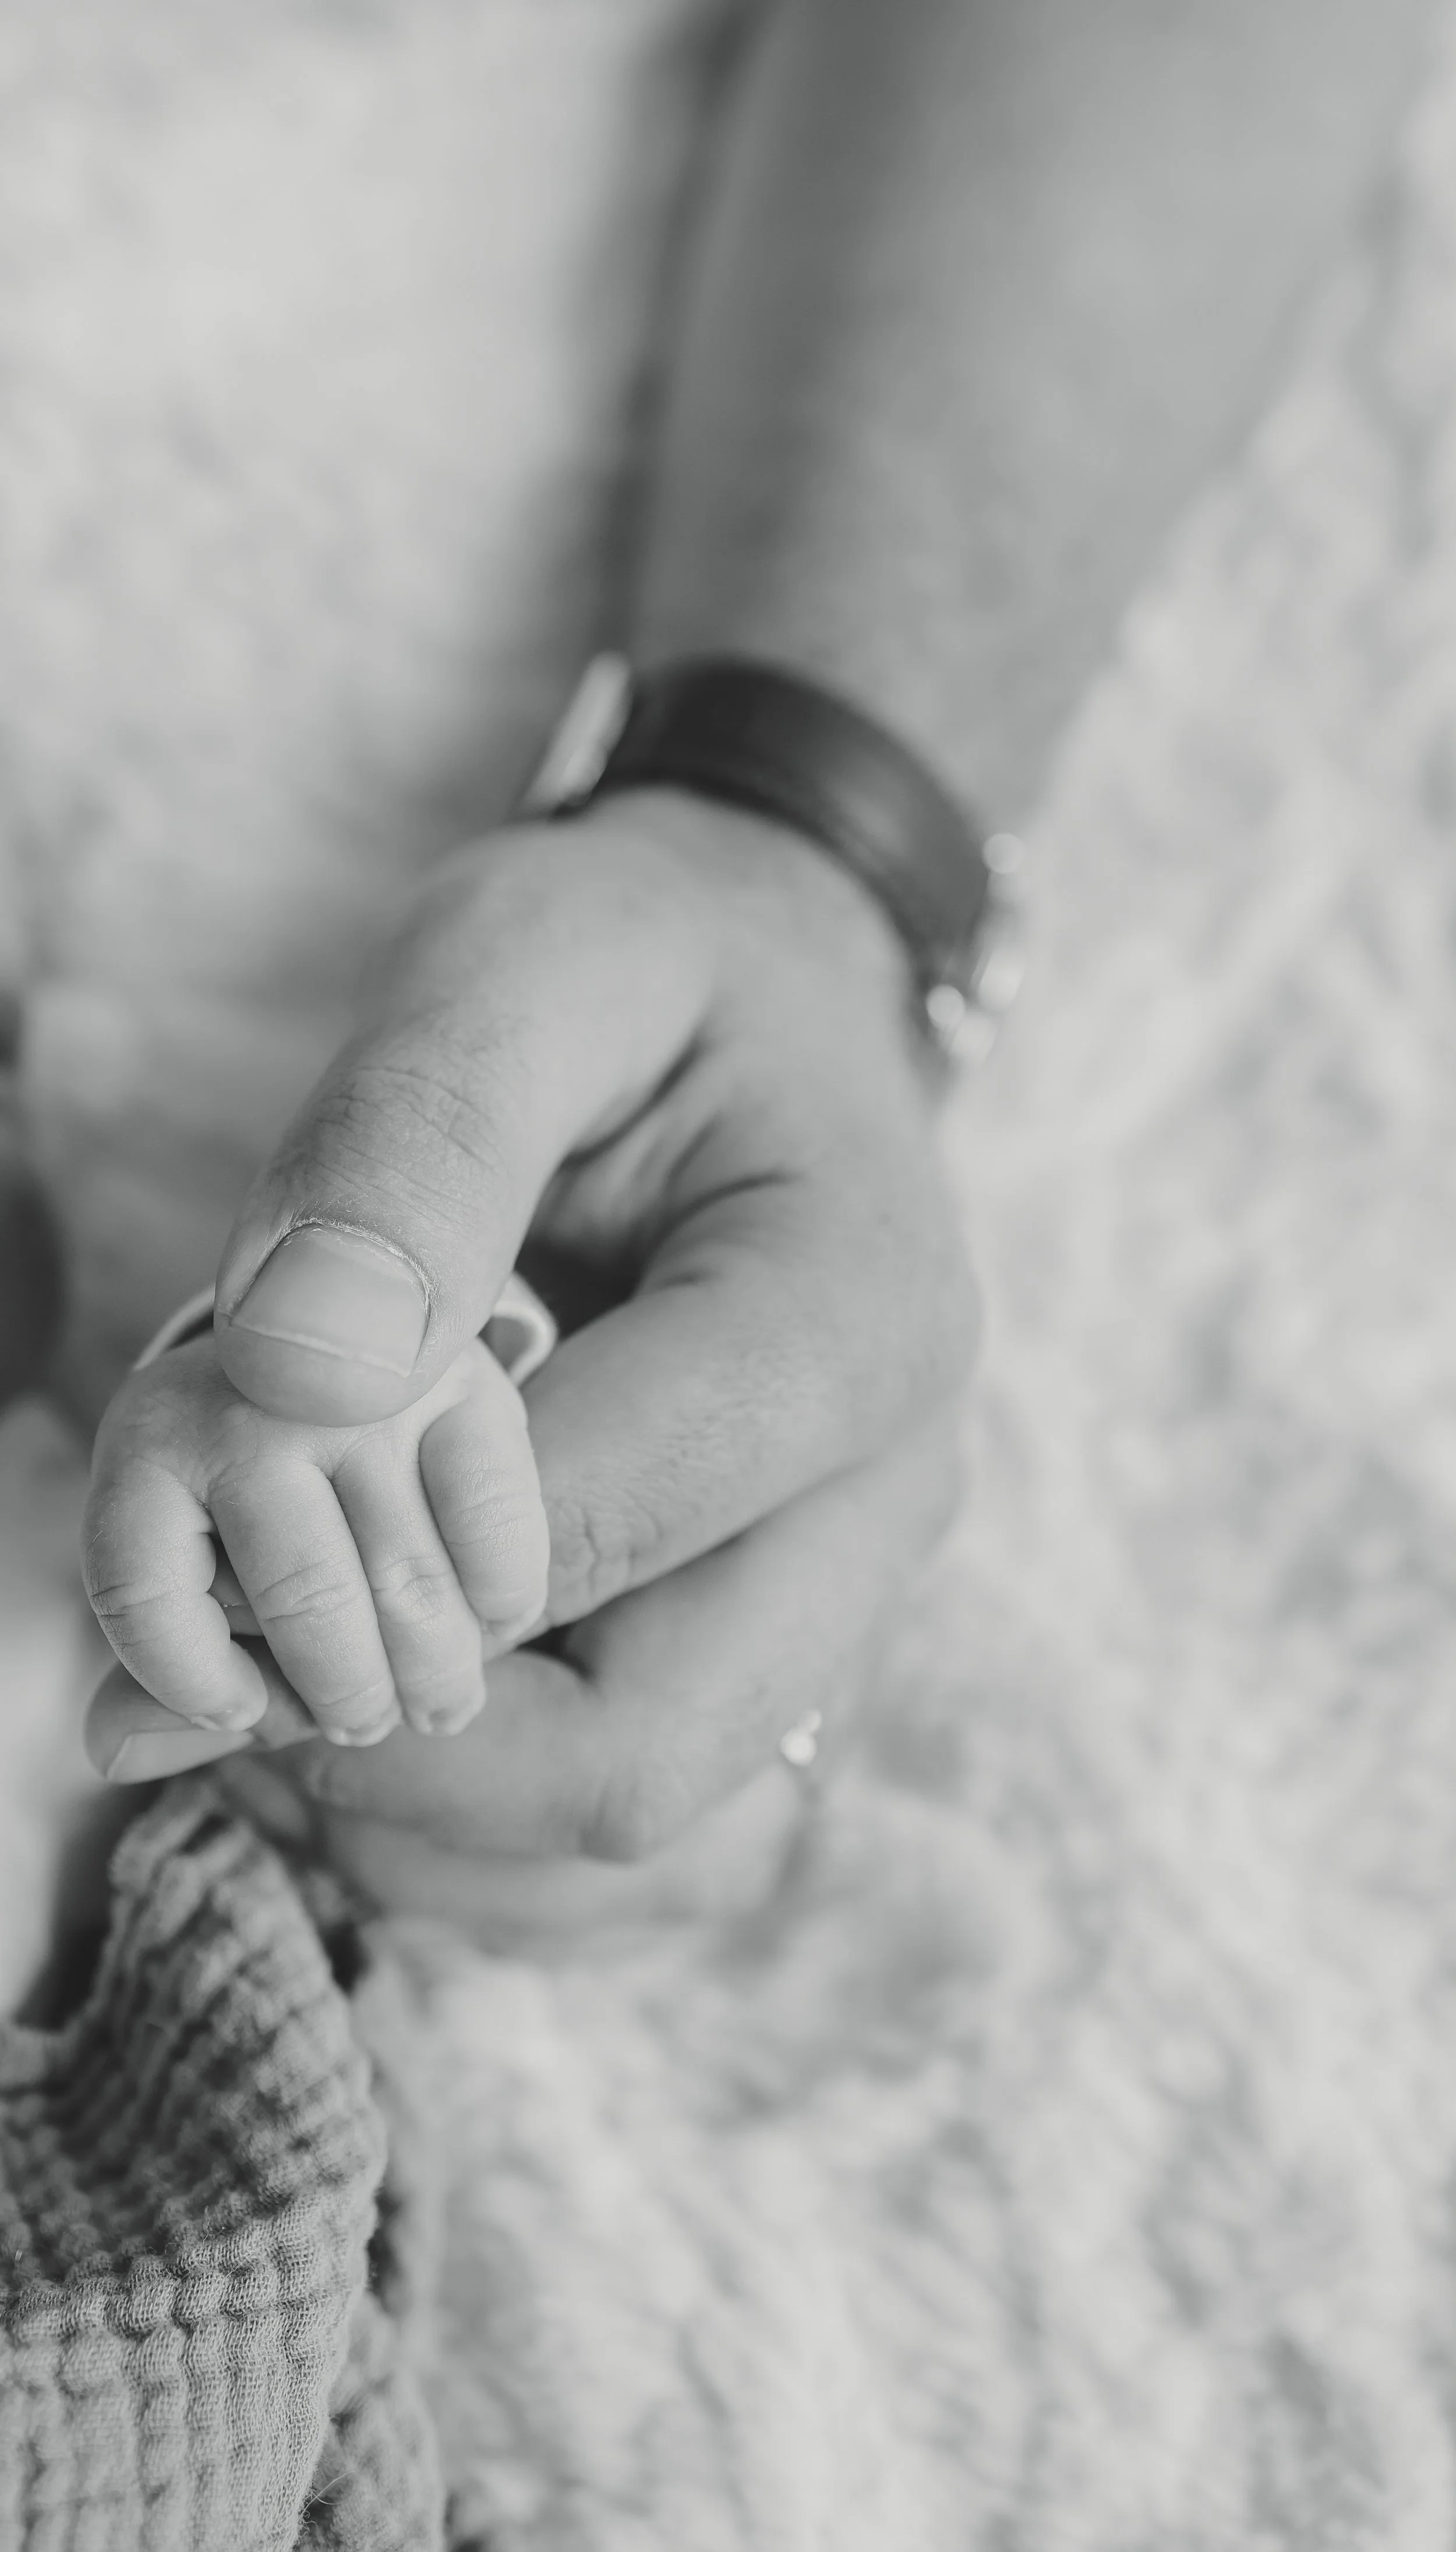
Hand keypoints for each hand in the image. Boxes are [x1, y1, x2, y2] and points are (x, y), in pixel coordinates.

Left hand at [84, 1332, 547, 1754]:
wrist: (341, 1342)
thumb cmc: (254, 1492)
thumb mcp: (191, 1556)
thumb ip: (171, 1660)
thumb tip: (111, 1754)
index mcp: (149, 1443)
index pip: (144, 1595)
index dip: (192, 1684)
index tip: (240, 1711)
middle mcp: (251, 1402)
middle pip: (304, 1599)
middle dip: (349, 1696)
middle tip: (369, 1725)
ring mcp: (363, 1389)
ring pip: (405, 1577)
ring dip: (433, 1671)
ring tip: (439, 1708)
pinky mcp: (463, 1381)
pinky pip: (490, 1521)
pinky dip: (503, 1595)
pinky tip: (500, 1623)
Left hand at [88, 789, 973, 1924]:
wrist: (770, 1000)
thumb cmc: (647, 968)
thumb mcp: (528, 965)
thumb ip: (416, 1142)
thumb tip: (293, 1372)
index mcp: (859, 1323)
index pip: (599, 1534)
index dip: (360, 1563)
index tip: (182, 1512)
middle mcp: (891, 1495)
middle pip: (640, 1761)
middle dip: (381, 1742)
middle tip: (204, 1650)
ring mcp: (846, 1592)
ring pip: (630, 1834)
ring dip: (406, 1803)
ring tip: (265, 1657)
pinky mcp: (786, 1644)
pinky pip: (636, 1835)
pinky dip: (470, 1822)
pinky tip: (359, 1696)